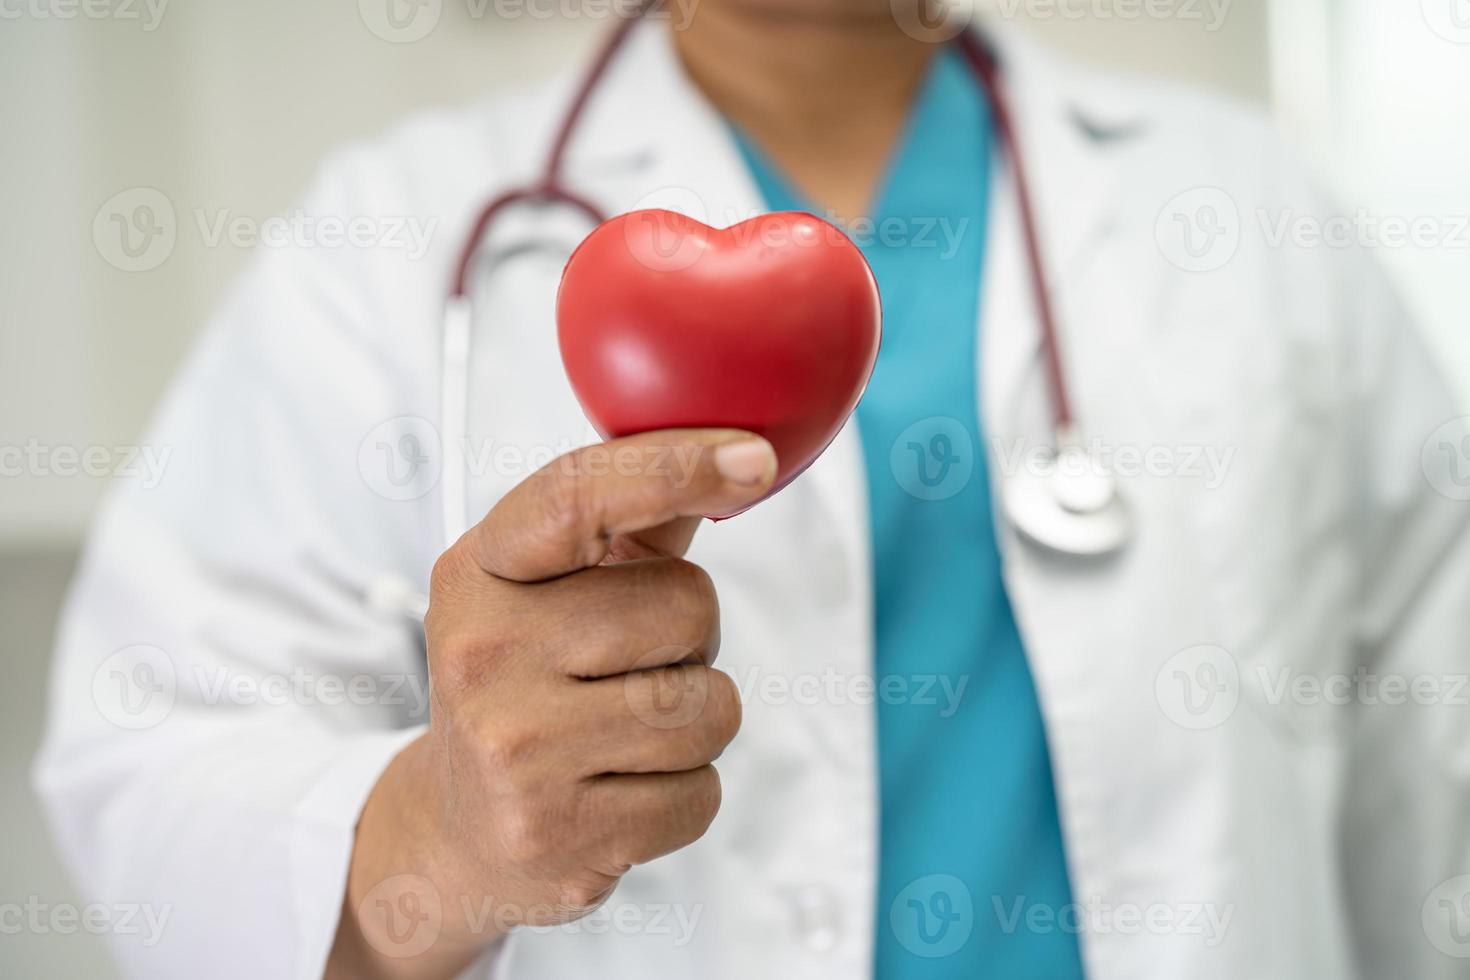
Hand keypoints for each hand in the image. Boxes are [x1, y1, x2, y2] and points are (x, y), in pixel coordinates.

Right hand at [327, 429, 777, 979]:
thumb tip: (736, 455)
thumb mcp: (551, 592)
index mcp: (480, 571)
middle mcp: (483, 652)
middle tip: (627, 668)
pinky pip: (700, 795)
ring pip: (709, 707)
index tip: (755, 455)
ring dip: (696, 722)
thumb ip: (634, 522)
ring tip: (625, 732)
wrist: (462, 828)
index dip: (673, 466)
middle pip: (688, 606)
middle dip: (691, 640)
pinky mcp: (557, 835)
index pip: (577, 494)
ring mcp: (515, 749)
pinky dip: (684, 794)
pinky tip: (620, 790)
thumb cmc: (529, 685)